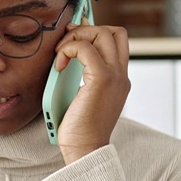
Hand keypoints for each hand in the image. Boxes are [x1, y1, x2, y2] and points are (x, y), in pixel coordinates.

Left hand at [51, 23, 130, 164]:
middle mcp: (121, 75)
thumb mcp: (84, 97)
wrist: (85, 150)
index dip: (95, 32)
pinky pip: (85, 48)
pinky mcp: (102, 79)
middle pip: (113, 32)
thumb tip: (68, 55)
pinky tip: (58, 66)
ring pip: (102, 34)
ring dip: (76, 37)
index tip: (72, 36)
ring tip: (60, 55)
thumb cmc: (79, 129)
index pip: (117, 41)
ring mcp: (115, 76)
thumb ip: (83, 77)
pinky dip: (68, 50)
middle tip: (65, 42)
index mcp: (119, 79)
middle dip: (86, 30)